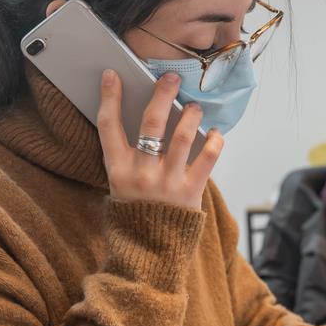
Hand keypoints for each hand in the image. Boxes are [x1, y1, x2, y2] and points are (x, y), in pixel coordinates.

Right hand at [97, 70, 223, 209]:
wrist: (149, 250)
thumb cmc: (136, 211)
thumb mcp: (120, 184)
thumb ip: (128, 156)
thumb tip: (145, 116)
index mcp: (118, 169)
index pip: (108, 126)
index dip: (110, 97)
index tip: (113, 75)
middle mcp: (142, 173)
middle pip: (151, 123)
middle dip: (162, 94)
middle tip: (170, 78)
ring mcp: (168, 182)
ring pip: (183, 136)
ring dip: (191, 115)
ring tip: (194, 107)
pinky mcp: (191, 191)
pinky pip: (207, 159)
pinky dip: (215, 142)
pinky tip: (216, 133)